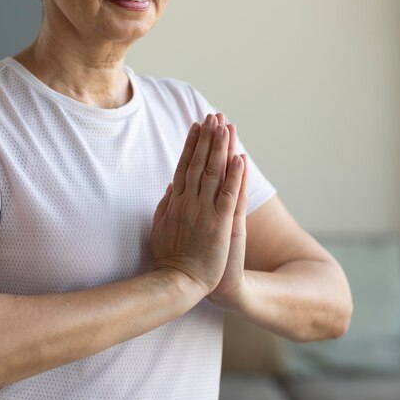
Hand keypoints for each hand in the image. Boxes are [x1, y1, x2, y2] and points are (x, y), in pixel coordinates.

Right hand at [150, 113, 245, 295]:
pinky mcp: (220, 224)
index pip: (183, 166)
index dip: (190, 145)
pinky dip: (234, 176)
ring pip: (214, 173)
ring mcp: (204, 212)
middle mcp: (189, 202)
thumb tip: (170, 185)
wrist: (179, 283)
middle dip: (207, 138)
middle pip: (198, 164)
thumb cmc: (169, 258)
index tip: (196, 126)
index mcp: (175, 202)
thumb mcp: (159, 228)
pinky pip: (229, 195)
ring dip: (220, 149)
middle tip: (213, 116)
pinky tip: (239, 158)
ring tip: (225, 126)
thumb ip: (165, 205)